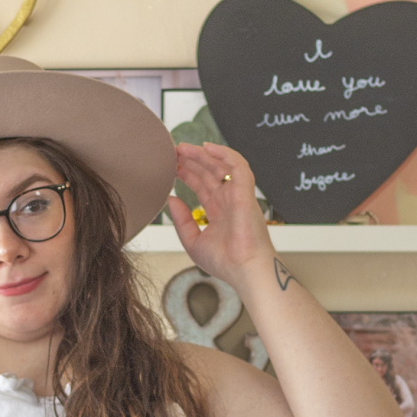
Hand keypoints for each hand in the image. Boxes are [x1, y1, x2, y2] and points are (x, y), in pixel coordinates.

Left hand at [166, 144, 271, 285]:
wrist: (244, 269)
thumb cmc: (224, 262)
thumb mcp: (193, 241)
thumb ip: (181, 220)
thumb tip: (170, 199)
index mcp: (217, 211)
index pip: (201, 185)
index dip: (187, 173)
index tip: (171, 166)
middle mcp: (228, 200)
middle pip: (208, 172)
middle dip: (191, 160)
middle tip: (173, 152)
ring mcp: (237, 194)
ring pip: (220, 164)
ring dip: (202, 154)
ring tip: (182, 148)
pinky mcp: (246, 190)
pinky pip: (237, 164)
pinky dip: (223, 153)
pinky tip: (206, 147)